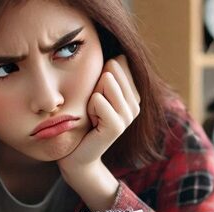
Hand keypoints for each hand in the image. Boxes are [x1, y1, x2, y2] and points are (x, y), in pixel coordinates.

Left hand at [57, 54, 139, 211]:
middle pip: (113, 69)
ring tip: (92, 115)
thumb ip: (107, 74)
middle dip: (96, 85)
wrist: (78, 155)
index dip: (101, 76)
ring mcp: (128, 116)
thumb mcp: (95, 92)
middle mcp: (136, 104)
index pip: (120, 61)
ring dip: (91, 97)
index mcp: (133, 94)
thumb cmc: (83, 122)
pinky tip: (91, 123)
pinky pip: (98, 100)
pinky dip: (89, 108)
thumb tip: (115, 55)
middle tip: (93, 108)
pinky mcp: (117, 126)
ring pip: (106, 82)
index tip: (97, 98)